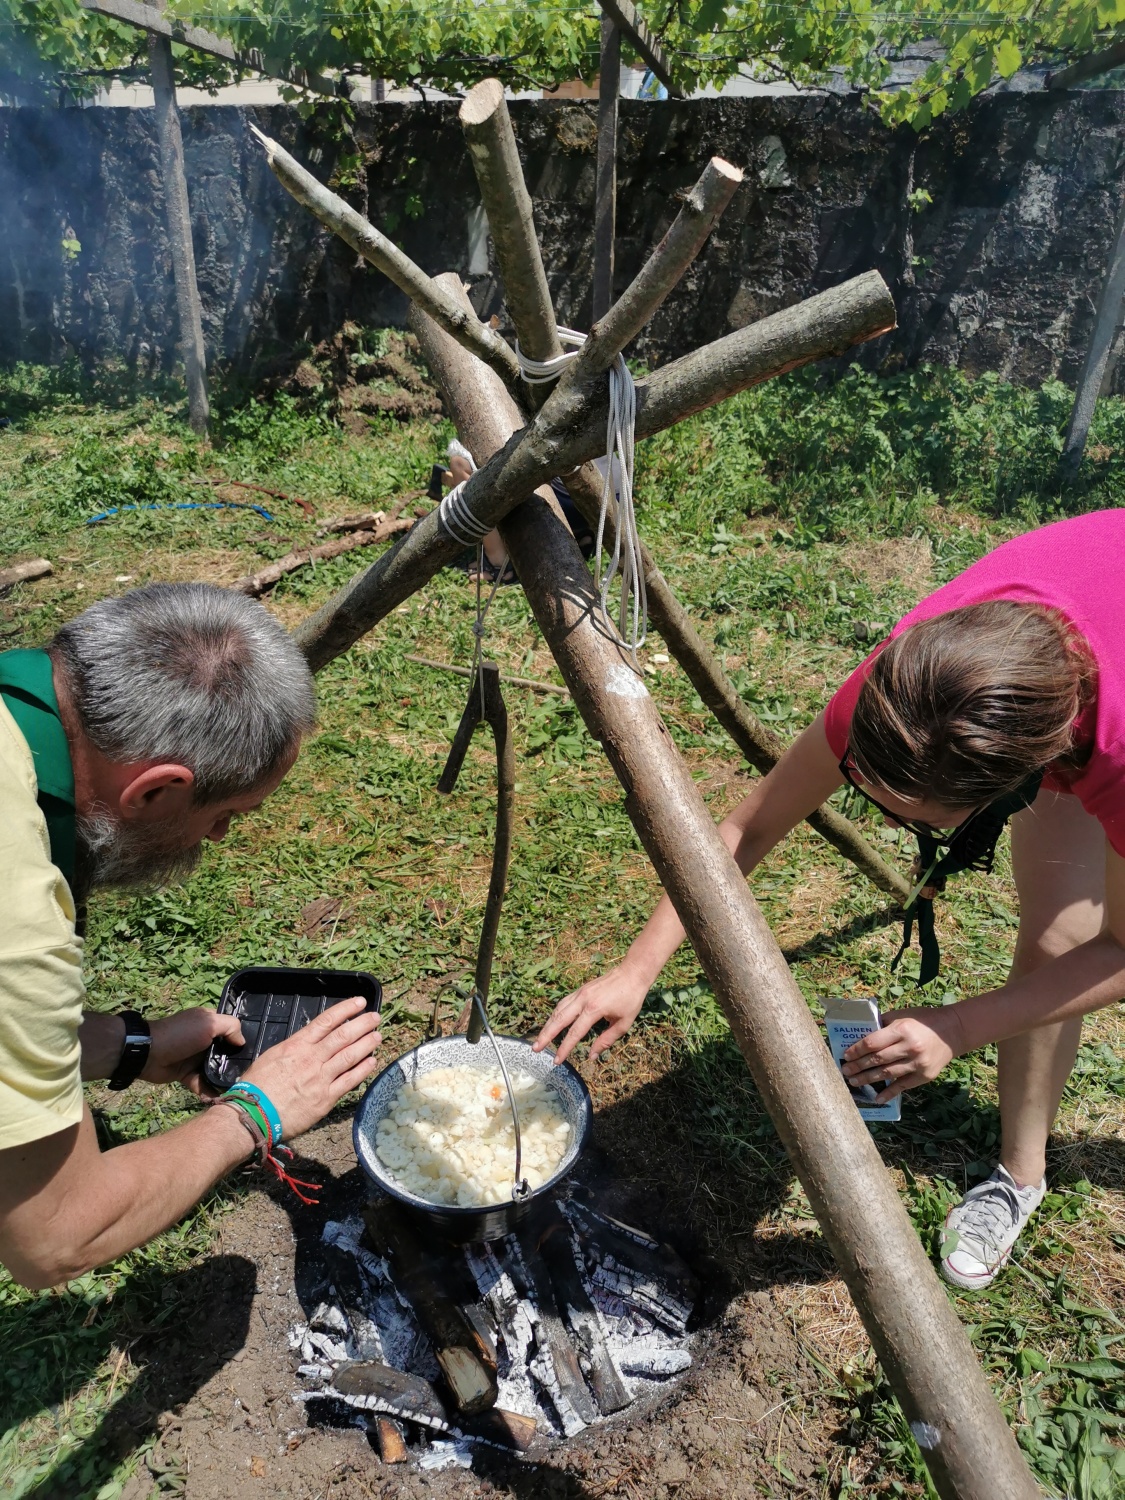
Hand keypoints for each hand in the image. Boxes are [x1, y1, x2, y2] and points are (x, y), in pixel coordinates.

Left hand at [143, 1008, 245, 1094]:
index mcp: (210, 1024)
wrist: (148, 1054)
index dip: (242, 1040)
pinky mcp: (187, 1074)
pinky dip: (209, 1093)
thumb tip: (242, 1041)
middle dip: (236, 1064)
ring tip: (238, 1092)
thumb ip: (230, 1027)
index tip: (256, 1053)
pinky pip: (202, 1084)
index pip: (231, 1030)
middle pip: (226, 1053)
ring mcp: (195, 1058)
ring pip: (215, 1071)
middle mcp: (205, 1040)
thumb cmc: (181, 1035)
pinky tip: (219, 1100)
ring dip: (224, 1081)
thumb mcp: (209, 1023)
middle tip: (251, 1076)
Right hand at [241, 997, 382, 1139]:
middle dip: (362, 1024)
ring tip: (378, 1036)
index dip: (346, 1009)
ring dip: (366, 1044)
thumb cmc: (257, 1086)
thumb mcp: (272, 1056)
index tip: (360, 1002)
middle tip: (375, 1017)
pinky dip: (363, 1070)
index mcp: (297, 1045)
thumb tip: (308, 1042)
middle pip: (343, 1035)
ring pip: (350, 1055)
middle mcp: (312, 1058)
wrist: (253, 1114)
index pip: (327, 1021)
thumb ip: (293, 1048)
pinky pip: (350, 1081)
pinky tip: (372, 1062)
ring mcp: (321, 1078)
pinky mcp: (326, 1098)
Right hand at [533, 966, 648, 1064]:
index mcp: (594, 1009)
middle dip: (546, 1035)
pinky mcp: (580, 989)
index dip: (564, 1048)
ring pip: (558, 1009)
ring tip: (540, 1038)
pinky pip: (563, 1002)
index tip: (556, 1060)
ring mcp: (580, 993)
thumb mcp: (623, 1023)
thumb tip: (592, 1056)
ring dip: (548, 1024)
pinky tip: (553, 1021)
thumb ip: (606, 1040)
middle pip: (559, 1019)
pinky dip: (555, 1013)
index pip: (574, 1033)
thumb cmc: (631, 999)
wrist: (632, 973)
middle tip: (535, 1048)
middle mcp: (583, 1000)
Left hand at [841, 1006, 967, 1100]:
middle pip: (878, 1060)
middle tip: (845, 1071)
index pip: (873, 1042)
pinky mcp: (925, 1075)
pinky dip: (890, 1093)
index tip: (845, 1055)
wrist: (953, 1031)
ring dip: (868, 1079)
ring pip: (887, 1074)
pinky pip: (903, 1086)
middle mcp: (909, 1047)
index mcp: (901, 1029)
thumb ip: (883, 1024)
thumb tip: (860, 1034)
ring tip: (854, 1082)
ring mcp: (918, 1063)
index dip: (857, 1050)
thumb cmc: (923, 1020)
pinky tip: (878, 1098)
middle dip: (858, 1067)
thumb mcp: (902, 1015)